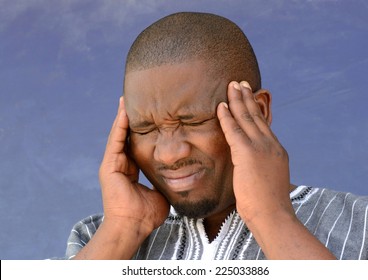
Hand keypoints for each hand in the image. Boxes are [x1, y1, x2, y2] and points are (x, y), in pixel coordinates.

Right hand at [99, 96, 169, 234]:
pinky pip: (116, 140)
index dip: (141, 131)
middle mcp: (120, 165)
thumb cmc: (146, 214)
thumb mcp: (159, 192)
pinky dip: (120, 125)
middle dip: (130, 119)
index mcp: (130, 171)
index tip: (148, 117)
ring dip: (123, 118)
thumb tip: (178, 176)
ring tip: (126, 100)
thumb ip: (164, 182)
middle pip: (125, 137)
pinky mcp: (109, 165)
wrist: (133, 226)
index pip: (135, 146)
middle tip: (134, 101)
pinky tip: (124, 111)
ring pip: (119, 135)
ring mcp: (112, 164)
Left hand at [217, 81, 292, 222]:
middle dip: (247, 97)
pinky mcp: (248, 154)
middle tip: (240, 82)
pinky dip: (227, 117)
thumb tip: (250, 165)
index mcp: (277, 150)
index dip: (255, 108)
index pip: (263, 124)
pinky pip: (234, 130)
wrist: (273, 215)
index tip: (250, 95)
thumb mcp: (269, 178)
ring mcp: (261, 148)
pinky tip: (221, 106)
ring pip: (246, 118)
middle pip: (256, 116)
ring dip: (237, 100)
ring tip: (232, 85)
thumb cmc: (268, 203)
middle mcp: (271, 145)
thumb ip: (261, 166)